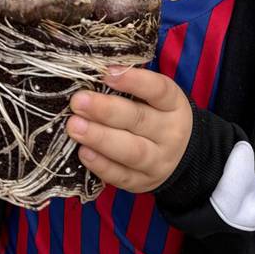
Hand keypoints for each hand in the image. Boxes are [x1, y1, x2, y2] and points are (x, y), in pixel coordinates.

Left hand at [66, 67, 192, 193]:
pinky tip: (83, 152)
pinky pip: (121, 176)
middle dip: (105, 110)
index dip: (134, 80)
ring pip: (130, 151)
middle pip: (139, 120)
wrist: (181, 157)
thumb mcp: (155, 98)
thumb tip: (94, 71)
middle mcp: (170, 133)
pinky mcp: (143, 182)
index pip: (158, 90)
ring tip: (74, 126)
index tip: (106, 73)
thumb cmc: (157, 116)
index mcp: (174, 105)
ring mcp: (158, 161)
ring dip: (99, 138)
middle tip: (78, 101)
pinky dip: (101, 165)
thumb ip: (131, 86)